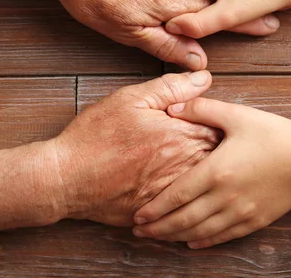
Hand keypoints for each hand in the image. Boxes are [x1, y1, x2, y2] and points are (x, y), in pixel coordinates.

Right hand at [40, 71, 220, 225]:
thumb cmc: (95, 136)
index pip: (222, 129)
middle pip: (221, 158)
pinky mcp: (161, 211)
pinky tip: (186, 189)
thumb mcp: (130, 99)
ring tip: (205, 166)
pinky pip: (188, 206)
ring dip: (210, 173)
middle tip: (222, 144)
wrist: (66, 178)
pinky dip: (192, 196)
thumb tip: (204, 78)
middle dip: (223, 150)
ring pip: (208, 183)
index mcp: (181, 135)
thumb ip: (171, 88)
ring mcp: (173, 192)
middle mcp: (183, 166)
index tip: (222, 122)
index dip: (224, 124)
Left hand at [131, 97, 290, 247]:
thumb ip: (202, 109)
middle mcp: (225, 196)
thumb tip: (173, 107)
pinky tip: (191, 242)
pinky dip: (203, 241)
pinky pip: (223, 236)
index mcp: (217, 170)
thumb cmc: (273, 134)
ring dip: (176, 236)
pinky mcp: (254, 220)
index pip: (177, 195)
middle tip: (139, 231)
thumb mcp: (237, 115)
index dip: (155, 208)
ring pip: (201, 231)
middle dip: (158, 228)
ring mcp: (240, 212)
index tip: (137, 215)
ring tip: (158, 238)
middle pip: (184, 218)